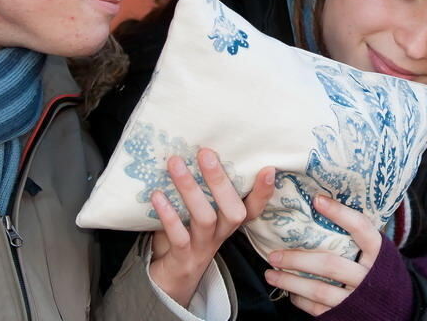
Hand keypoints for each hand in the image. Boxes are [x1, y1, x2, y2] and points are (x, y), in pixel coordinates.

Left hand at [149, 148, 274, 306]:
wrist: (171, 279)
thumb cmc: (187, 235)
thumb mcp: (202, 213)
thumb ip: (204, 190)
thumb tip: (194, 147)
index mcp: (229, 222)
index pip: (254, 208)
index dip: (263, 192)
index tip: (268, 168)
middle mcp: (222, 234)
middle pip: (232, 211)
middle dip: (220, 181)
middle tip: (205, 153)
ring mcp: (203, 247)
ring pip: (205, 219)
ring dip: (190, 189)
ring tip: (175, 164)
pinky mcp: (183, 258)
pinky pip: (179, 236)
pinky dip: (169, 215)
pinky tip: (157, 195)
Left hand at [264, 194, 382, 315]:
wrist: (400, 309)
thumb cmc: (381, 272)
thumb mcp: (379, 253)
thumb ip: (359, 237)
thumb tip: (324, 206)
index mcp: (379, 254)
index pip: (361, 229)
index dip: (341, 213)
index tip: (318, 200)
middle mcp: (369, 276)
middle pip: (330, 264)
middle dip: (298, 259)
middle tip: (274, 254)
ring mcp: (357, 298)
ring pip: (319, 290)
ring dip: (291, 282)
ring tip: (271, 274)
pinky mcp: (347, 315)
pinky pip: (319, 309)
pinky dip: (301, 300)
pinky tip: (290, 291)